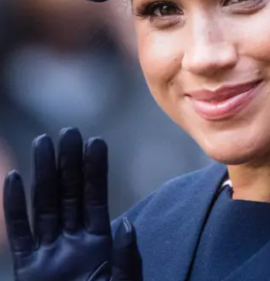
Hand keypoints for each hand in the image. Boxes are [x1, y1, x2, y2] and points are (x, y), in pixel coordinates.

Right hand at [2, 128, 141, 280]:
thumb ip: (126, 256)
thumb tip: (124, 224)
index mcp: (100, 244)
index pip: (96, 198)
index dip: (95, 171)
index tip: (96, 141)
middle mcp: (72, 244)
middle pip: (68, 195)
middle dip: (67, 163)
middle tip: (67, 130)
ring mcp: (48, 256)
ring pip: (43, 207)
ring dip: (42, 176)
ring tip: (43, 143)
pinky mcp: (28, 271)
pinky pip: (21, 235)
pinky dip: (15, 209)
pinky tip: (15, 181)